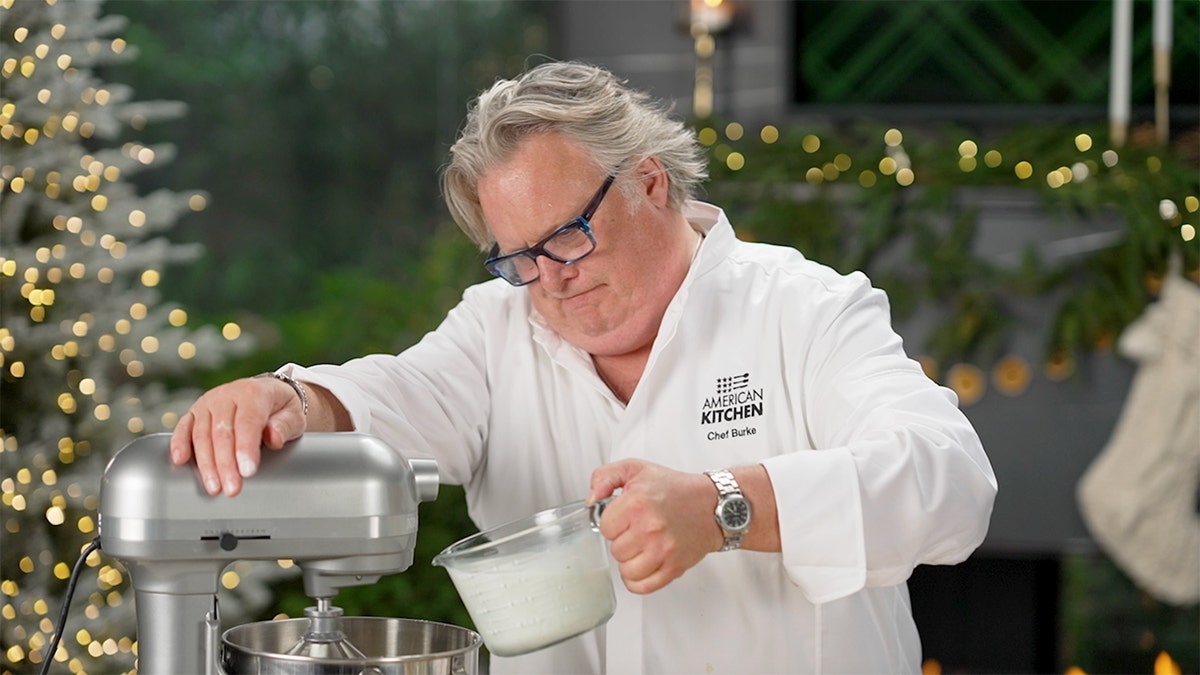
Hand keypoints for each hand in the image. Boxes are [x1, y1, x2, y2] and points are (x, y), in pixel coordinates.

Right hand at [169, 376, 306, 496]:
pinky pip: (183, 427)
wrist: (267, 394)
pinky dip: (179, 444)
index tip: (247, 471)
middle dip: (226, 464)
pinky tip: (180, 461)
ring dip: (206, 464)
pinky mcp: (195, 412)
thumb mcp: (293, 415)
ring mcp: (208, 403)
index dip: (245, 448)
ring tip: (214, 486)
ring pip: (201, 434)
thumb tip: (274, 438)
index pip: (247, 422)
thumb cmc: (279, 408)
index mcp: (253, 393)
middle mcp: (227, 395)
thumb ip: (285, 426)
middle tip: (232, 488)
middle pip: (222, 432)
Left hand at [587, 459, 720, 593]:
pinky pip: (642, 586)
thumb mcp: (636, 469)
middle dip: (623, 540)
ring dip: (630, 560)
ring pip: (626, 570)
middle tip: (637, 529)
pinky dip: (637, 580)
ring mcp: (662, 550)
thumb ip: (605, 477)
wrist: (711, 505)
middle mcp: (649, 528)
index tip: (624, 517)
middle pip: (615, 550)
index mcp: (636, 503)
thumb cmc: (674, 489)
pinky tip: (643, 564)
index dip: (613, 522)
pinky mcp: (674, 568)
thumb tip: (591, 500)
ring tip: (642, 546)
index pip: (604, 527)